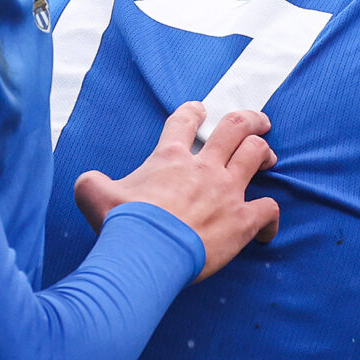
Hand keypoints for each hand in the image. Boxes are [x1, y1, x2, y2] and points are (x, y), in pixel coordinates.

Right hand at [73, 101, 279, 280]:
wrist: (146, 250)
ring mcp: (227, 191)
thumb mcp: (93, 194)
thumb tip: (89, 182)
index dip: (193, 112)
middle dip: (251, 119)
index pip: (184, 122)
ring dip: (265, 153)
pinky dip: (270, 218)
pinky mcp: (243, 219)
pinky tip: (265, 229)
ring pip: (256, 154)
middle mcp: (203, 168)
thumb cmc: (122, 223)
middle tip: (260, 121)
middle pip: (235, 127)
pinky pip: (269, 209)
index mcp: (169, 158)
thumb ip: (93, 182)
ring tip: (268, 157)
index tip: (200, 110)